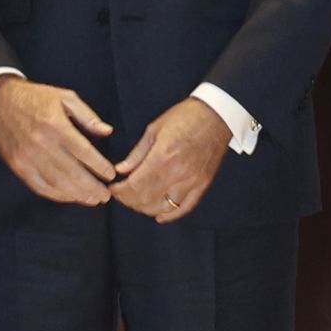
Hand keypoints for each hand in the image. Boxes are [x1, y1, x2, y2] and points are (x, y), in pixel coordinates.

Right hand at [0, 74, 116, 204]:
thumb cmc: (36, 98)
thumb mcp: (65, 97)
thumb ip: (87, 116)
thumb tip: (108, 132)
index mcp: (55, 124)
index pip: (83, 151)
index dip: (99, 166)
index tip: (111, 175)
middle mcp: (41, 143)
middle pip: (72, 172)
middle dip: (92, 187)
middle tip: (105, 195)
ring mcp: (27, 157)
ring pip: (57, 183)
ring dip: (77, 195)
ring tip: (92, 199)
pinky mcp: (18, 166)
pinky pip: (39, 186)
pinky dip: (56, 195)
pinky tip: (70, 197)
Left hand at [109, 98, 231, 222]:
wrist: (217, 114)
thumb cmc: (185, 117)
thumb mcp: (154, 129)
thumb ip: (137, 153)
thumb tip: (120, 170)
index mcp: (162, 157)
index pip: (134, 186)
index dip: (119, 191)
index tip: (113, 189)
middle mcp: (177, 173)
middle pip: (146, 200)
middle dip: (128, 200)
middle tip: (121, 195)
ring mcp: (191, 181)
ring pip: (163, 208)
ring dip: (145, 208)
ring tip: (137, 201)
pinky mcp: (202, 185)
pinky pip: (185, 208)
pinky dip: (170, 215)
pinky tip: (159, 216)